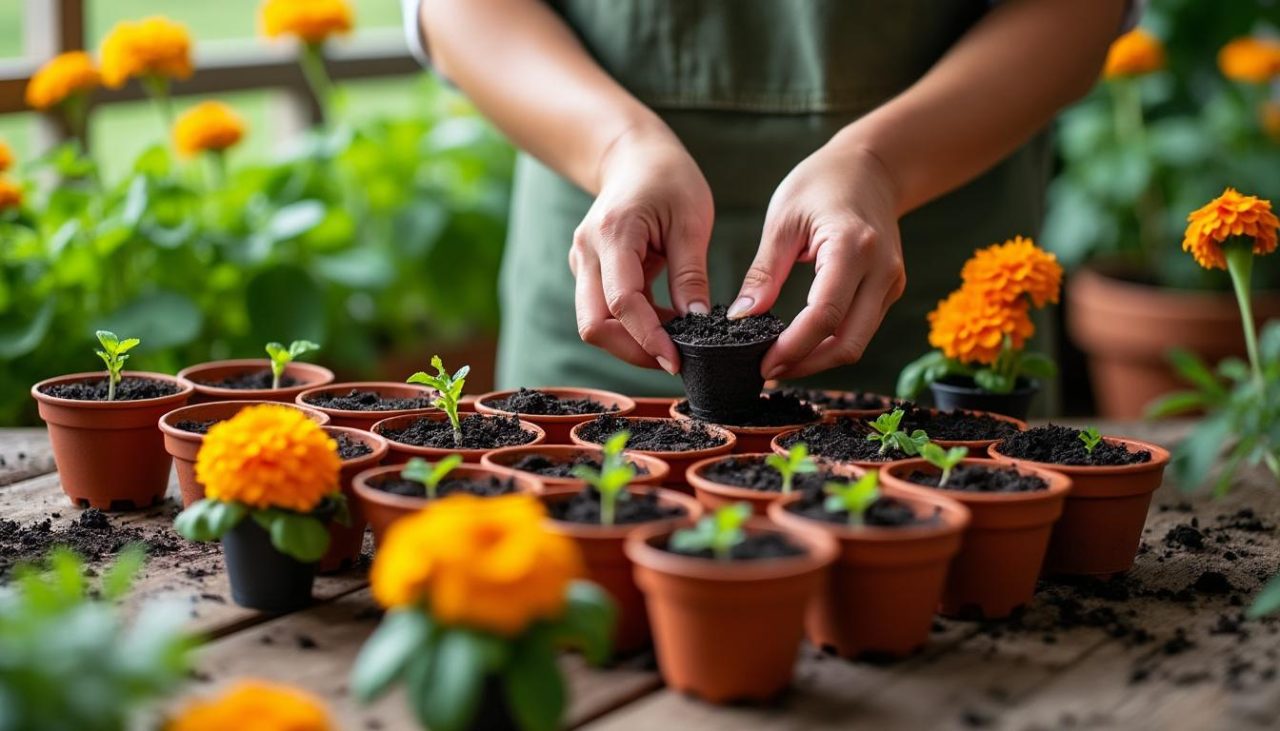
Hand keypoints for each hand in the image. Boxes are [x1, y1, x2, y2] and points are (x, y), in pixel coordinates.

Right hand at [570, 124, 713, 373]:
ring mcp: (583, 264)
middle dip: (632, 351)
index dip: (648, 338)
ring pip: (595, 324)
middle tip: (675, 360)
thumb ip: (691, 274)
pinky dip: (633, 326)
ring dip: (633, 341)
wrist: (633, 156)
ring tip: (677, 338)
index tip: (678, 361)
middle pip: (594, 324)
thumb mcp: (691, 221)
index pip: (622, 302)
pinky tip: (666, 322)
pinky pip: (604, 312)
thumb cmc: (667, 178)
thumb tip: (698, 323)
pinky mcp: (589, 273)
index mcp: (613, 234)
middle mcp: (587, 252)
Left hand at [729, 136, 906, 379]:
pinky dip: (831, 342)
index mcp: (851, 247)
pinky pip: (861, 328)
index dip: (793, 348)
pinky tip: (801, 343)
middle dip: (806, 365)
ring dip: (818, 359)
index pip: (824, 315)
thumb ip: (763, 273)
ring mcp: (891, 281)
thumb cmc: (822, 182)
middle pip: (848, 342)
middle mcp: (881, 270)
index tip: (762, 363)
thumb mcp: (782, 220)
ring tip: (779, 361)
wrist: (872, 166)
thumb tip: (742, 320)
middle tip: (767, 371)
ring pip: (857, 342)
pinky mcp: (890, 289)